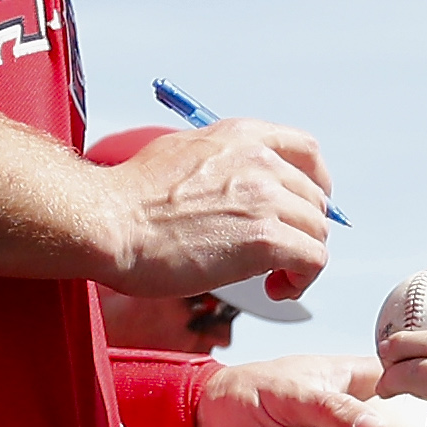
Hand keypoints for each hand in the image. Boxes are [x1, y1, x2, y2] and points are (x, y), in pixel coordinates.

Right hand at [95, 118, 335, 299]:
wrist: (108, 224)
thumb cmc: (129, 200)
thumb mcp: (181, 153)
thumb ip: (219, 161)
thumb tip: (233, 182)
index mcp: (241, 136)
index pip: (307, 151)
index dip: (315, 184)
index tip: (303, 210)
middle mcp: (260, 161)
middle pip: (315, 199)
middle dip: (301, 230)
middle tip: (275, 256)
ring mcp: (265, 199)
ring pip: (317, 232)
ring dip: (300, 260)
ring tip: (271, 278)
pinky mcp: (265, 239)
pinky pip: (313, 261)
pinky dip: (301, 280)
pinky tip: (274, 290)